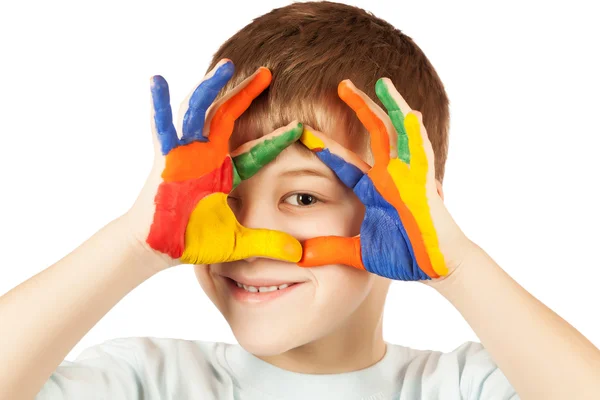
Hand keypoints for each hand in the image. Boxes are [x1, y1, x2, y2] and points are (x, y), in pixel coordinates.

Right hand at [127, 59, 302, 269]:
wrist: (160, 248)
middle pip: (230, 116)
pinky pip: (161, 127)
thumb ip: (268, 244)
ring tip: (227, 66)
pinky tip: (157, 81)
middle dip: (247, 94)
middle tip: (266, 73)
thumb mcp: (238, 241)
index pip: (259, 150)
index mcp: (227, 172)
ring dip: (212, 88)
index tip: (300, 125)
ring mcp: (186, 154)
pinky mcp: (165, 159)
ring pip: (200, 112)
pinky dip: (159, 105)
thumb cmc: (195, 241)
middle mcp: (208, 156)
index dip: (278, 138)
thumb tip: (299, 255)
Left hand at [297, 78, 471, 281]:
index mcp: (374, 188)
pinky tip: (410, 114)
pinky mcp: (426, 185)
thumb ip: (331, 249)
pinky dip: (415, 134)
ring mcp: (409, 176)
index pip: (345, 163)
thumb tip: (299, 257)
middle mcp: (391, 176)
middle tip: (342, 84)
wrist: (437, 266)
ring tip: (381, 82)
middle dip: (360, 107)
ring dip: (389, 107)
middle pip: (374, 133)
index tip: (304, 132)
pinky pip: (421, 154)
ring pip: (398, 133)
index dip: (326, 148)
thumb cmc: (404, 255)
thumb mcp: (359, 252)